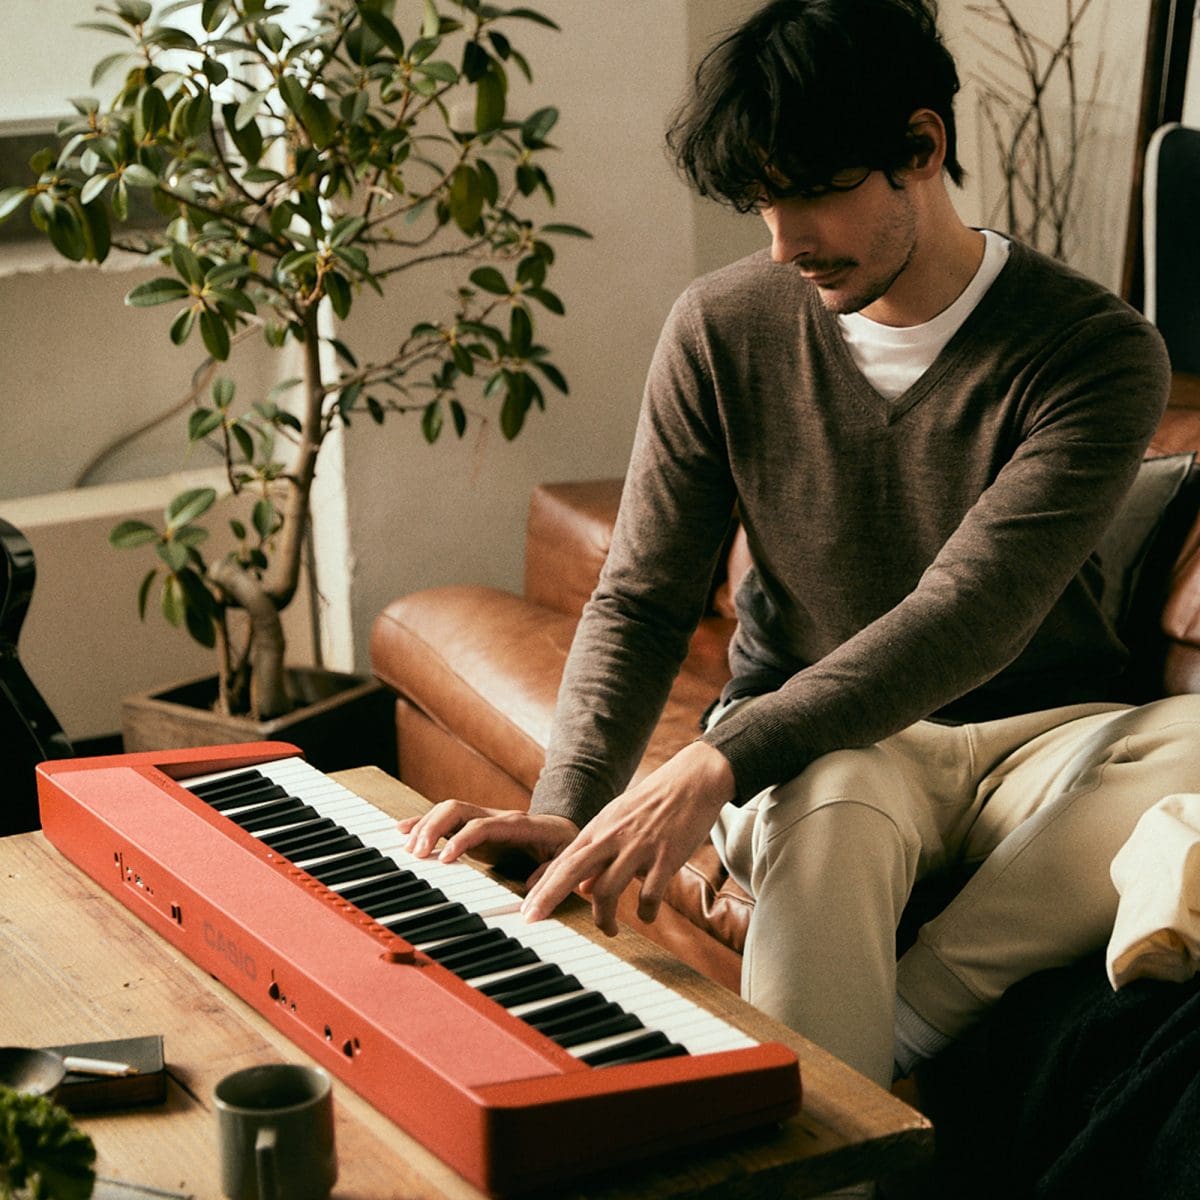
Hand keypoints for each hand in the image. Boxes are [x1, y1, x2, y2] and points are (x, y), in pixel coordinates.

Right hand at [399, 800, 577, 866]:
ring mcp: (482, 819)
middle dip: (434, 827)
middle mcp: (495, 817)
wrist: (563, 828)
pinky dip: (422, 823)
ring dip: (425, 825)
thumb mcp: (566, 859)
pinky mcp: (472, 826)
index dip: (462, 839)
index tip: (445, 858)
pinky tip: (402, 830)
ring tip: (407, 847)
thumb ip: (552, 873)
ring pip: (447, 811)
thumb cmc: (563, 845)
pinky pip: (444, 819)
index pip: (482, 826)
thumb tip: (532, 890)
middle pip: (457, 809)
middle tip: (418, 853)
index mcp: (517, 825)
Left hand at [521, 741, 735, 936]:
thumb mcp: (619, 823)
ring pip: (607, 889)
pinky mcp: (667, 856)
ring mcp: (639, 846)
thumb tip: (584, 889)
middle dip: (548, 896)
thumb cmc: (653, 803)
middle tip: (533, 920)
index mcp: (600, 828)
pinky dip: (645, 911)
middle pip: (572, 870)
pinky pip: (649, 894)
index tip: (526, 910)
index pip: (563, 861)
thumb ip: (599, 854)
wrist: (692, 780)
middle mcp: (613, 836)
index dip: (542, 886)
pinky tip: (646, 915)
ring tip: (609, 929)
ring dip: (603, 918)